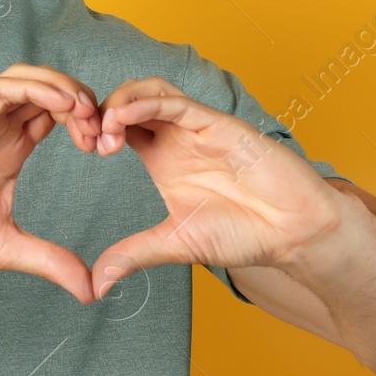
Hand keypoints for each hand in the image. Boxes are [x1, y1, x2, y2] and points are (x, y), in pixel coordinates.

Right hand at [0, 63, 103, 303]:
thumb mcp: (7, 247)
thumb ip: (49, 261)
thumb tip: (90, 291)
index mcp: (11, 149)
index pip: (58, 116)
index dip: (88, 123)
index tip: (104, 150)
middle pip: (51, 91)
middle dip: (85, 103)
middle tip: (102, 132)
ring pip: (31, 78)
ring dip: (65, 88)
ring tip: (87, 113)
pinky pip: (6, 86)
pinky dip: (38, 87)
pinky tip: (62, 104)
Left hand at [87, 76, 345, 298]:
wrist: (294, 233)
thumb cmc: (244, 233)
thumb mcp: (175, 244)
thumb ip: (135, 255)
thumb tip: (95, 284)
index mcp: (162, 156)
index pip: (118, 125)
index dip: (94, 128)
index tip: (81, 148)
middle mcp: (177, 136)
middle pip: (128, 99)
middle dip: (100, 110)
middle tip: (86, 137)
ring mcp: (197, 127)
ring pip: (150, 91)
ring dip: (120, 101)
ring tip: (103, 128)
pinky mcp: (219, 124)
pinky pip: (177, 103)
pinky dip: (146, 103)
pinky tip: (124, 116)